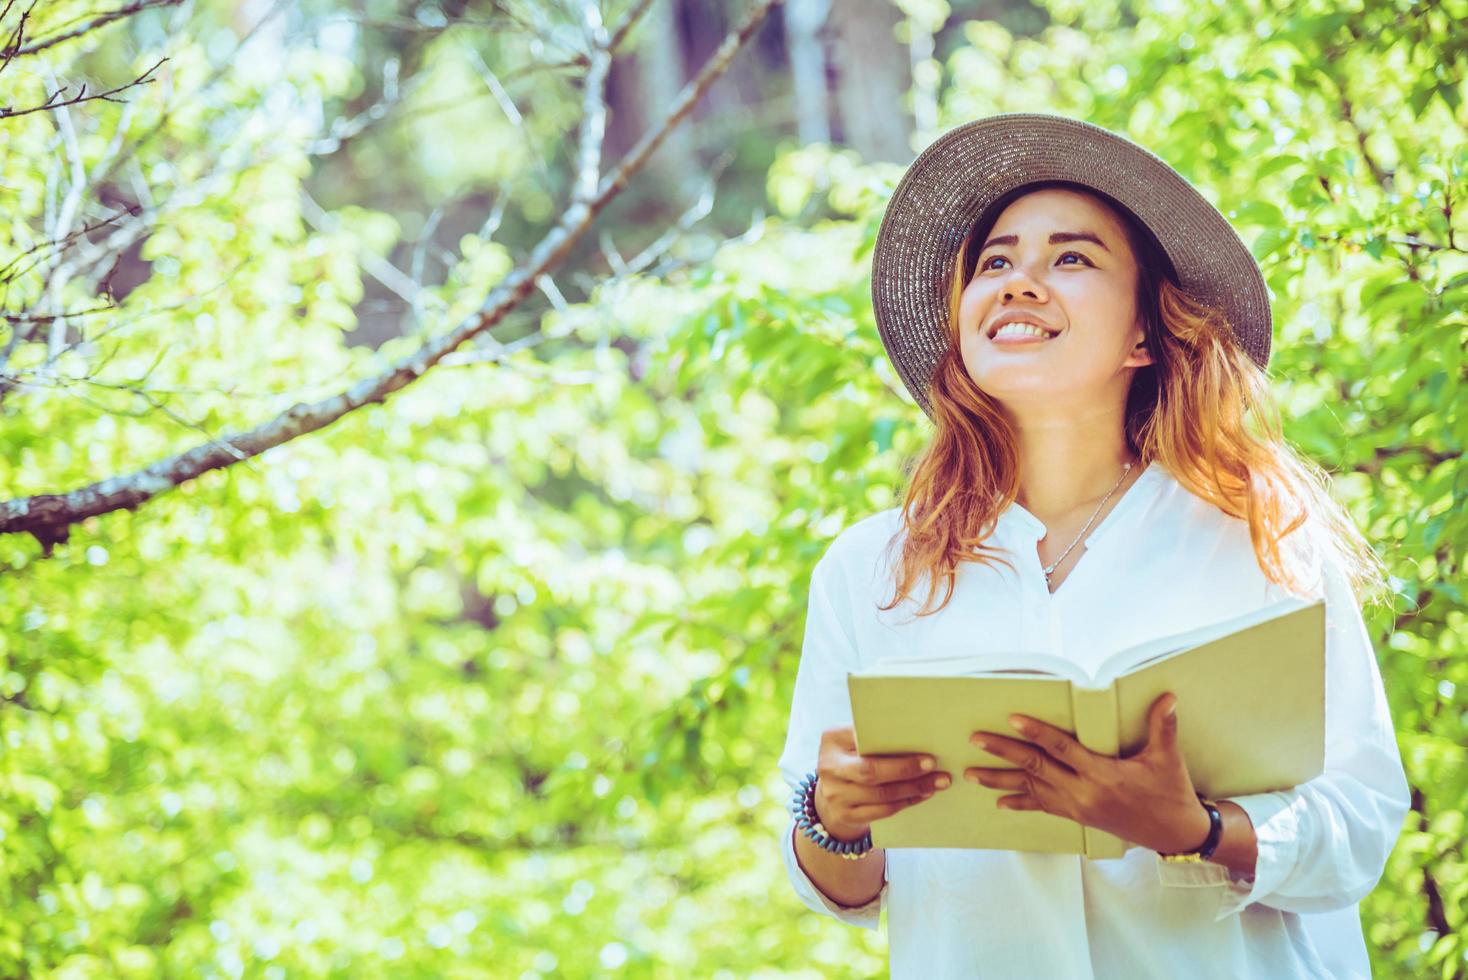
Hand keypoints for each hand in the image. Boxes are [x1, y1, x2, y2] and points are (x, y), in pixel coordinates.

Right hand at [813, 725, 953, 839]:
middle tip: (933, 766)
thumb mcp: (854, 743)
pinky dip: (906, 802)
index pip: (864, 739)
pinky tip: (922, 795)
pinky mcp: (846, 815)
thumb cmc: (853, 759)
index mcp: (832, 739)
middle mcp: (829, 767)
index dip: (894, 745)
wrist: (832, 794)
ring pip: (881, 794)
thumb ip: (876, 738)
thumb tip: (918, 737)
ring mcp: (835, 794)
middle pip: (870, 771)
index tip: (923, 750)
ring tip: (936, 783)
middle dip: (905, 770)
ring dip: (912, 789)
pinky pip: (882, 811)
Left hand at [963, 692, 1212, 854]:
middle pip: (1035, 768)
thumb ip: (1162, 726)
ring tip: (971, 774)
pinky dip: (1020, 803)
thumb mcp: (1167, 759)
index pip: (1062, 749)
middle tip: (975, 740)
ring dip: (999, 781)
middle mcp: (1083, 792)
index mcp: (1102, 774)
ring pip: (1031, 790)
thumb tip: (1168, 697)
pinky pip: (1042, 807)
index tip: (1013, 719)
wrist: (1174, 833)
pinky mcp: (1077, 816)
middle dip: (1003, 753)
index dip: (1037, 733)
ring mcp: (1077, 807)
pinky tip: (1000, 803)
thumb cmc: (1170, 792)